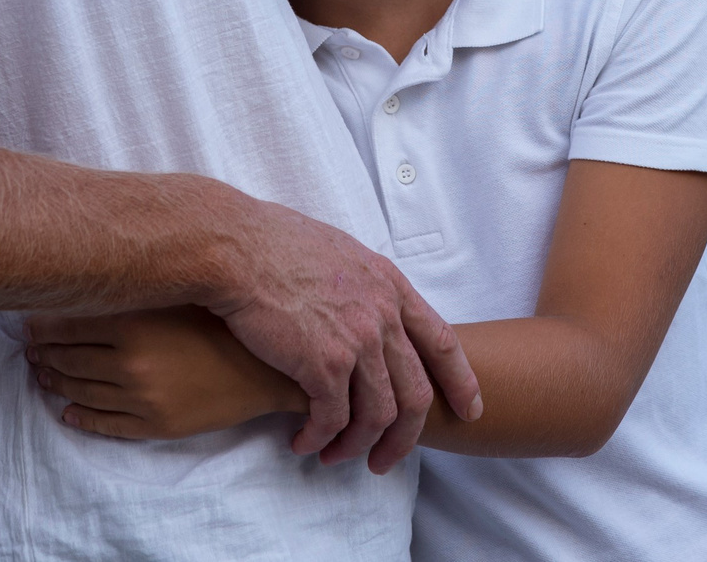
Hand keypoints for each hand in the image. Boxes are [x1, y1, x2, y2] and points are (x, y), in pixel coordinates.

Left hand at [26, 307, 303, 439]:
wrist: (271, 366)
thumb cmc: (228, 319)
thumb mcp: (181, 291)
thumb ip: (137, 283)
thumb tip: (92, 271)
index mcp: (134, 323)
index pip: (64, 325)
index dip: (40, 324)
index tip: (29, 319)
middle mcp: (130, 363)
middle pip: (65, 359)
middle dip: (42, 353)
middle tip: (30, 347)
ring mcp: (140, 399)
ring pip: (78, 392)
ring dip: (54, 382)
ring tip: (44, 373)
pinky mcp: (154, 426)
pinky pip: (103, 425)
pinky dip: (79, 417)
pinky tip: (68, 410)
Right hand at [205, 196, 481, 471]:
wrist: (237, 248)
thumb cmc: (274, 245)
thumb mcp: (341, 254)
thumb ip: (363, 286)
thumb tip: (363, 306)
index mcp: (391, 286)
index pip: (444, 342)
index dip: (461, 381)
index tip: (469, 410)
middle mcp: (383, 315)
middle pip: (416, 394)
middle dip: (405, 437)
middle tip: (385, 461)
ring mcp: (357, 341)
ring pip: (377, 415)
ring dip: (357, 445)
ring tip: (334, 456)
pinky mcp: (322, 364)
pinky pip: (333, 419)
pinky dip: (320, 438)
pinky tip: (303, 442)